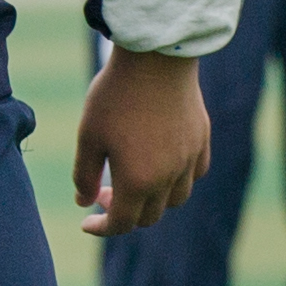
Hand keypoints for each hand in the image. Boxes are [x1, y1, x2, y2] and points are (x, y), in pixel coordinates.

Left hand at [74, 49, 208, 239]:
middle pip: (149, 216)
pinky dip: (178, 180)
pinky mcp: (202, 140)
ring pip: (176, 199)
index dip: (102, 228)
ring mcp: (189, 159)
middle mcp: (168, 178)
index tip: (87, 222)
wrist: (155, 57)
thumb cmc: (116, 95)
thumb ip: (84, 175)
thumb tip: (84, 202)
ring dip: (154, 201)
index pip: (122, 224)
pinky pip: (194, 174)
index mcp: (137, 181)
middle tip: (104, 192)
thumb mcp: (89, 135)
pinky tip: (163, 164)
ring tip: (135, 180)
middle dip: (124, 213)